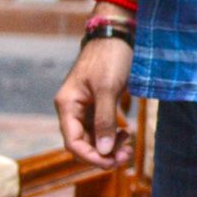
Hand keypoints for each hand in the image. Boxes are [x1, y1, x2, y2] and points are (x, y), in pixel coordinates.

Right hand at [54, 37, 134, 168]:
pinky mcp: (97, 102)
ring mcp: (84, 106)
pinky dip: (111, 134)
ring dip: (108, 146)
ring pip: (93, 136)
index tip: (112, 163)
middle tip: (126, 156)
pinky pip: (100, 126)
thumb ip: (104, 120)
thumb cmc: (110, 57)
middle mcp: (72, 108)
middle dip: (103, 153)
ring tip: (129, 148)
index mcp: (67, 105)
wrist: (117, 33)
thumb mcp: (108, 89)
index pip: (73, 143)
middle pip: (82, 143)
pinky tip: (125, 135)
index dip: (91, 157)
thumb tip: (103, 151)